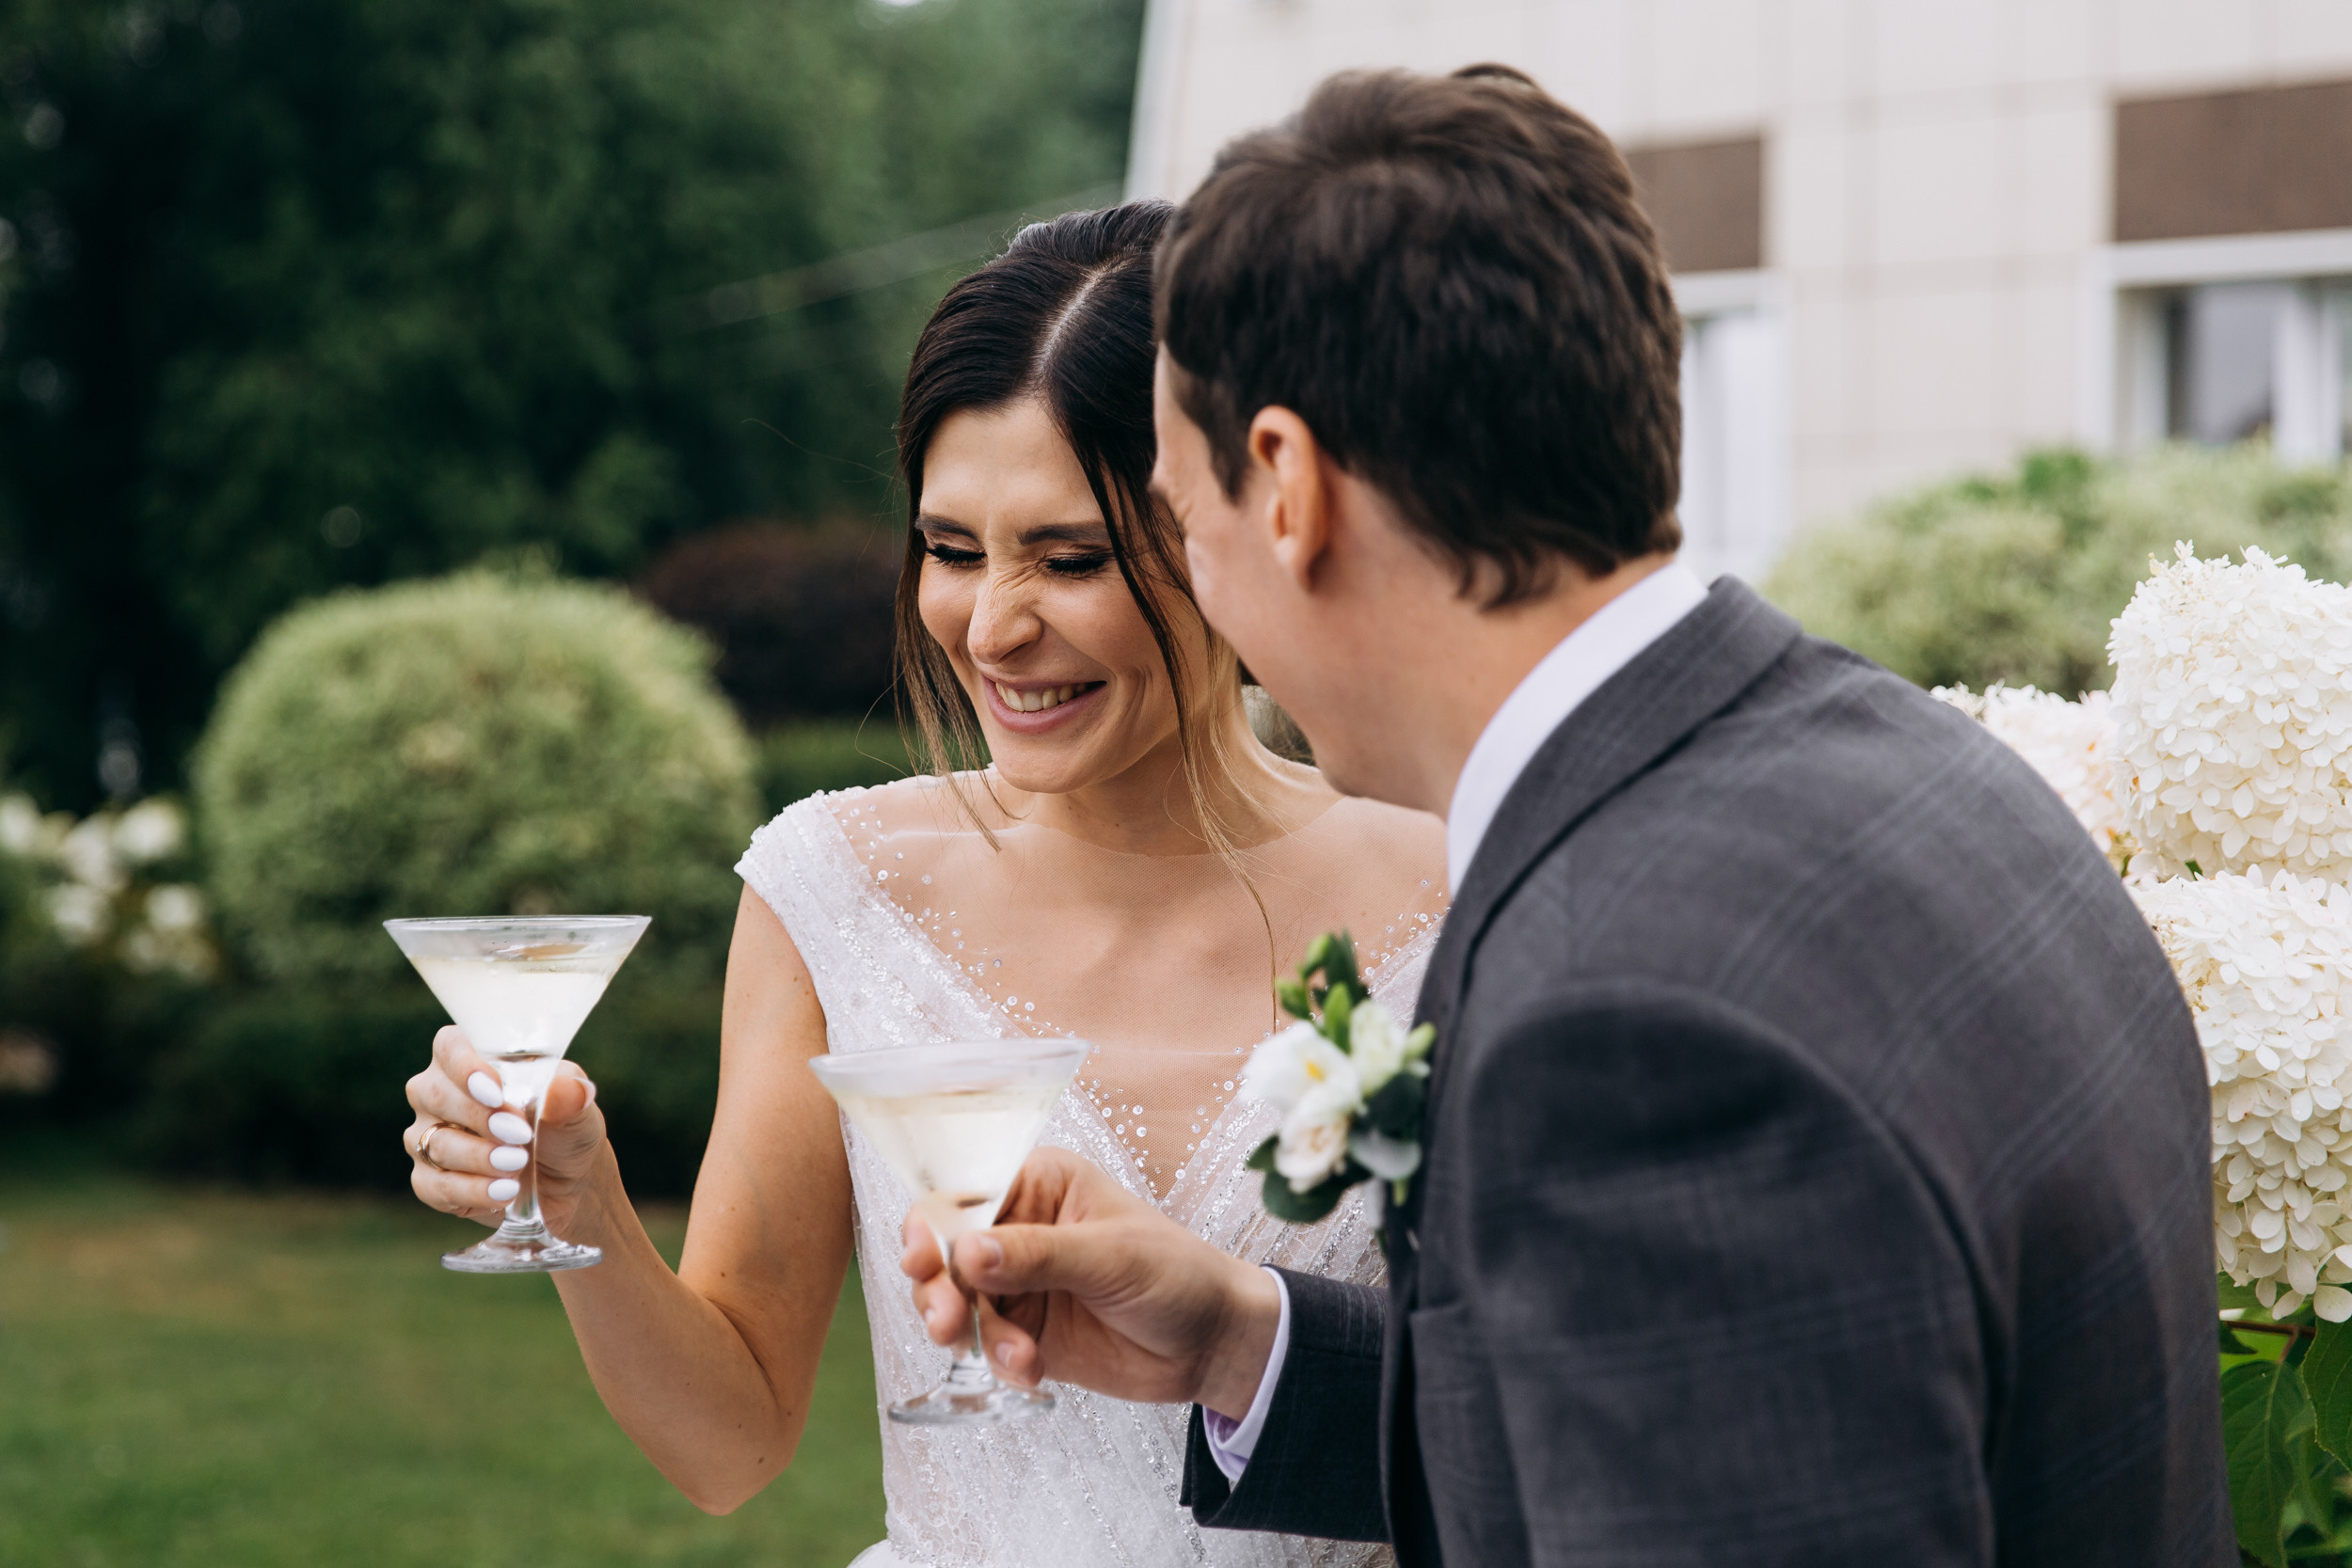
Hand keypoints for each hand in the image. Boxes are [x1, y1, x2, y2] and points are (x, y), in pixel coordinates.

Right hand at [402, 1025, 605, 1232]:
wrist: (568, 1180)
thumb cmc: (563, 1127)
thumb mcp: (575, 1107)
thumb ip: (569, 1093)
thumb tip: (572, 1090)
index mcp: (470, 1060)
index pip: (449, 1046)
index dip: (465, 1066)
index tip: (495, 1092)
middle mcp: (438, 1095)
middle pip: (435, 1095)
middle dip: (478, 1117)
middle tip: (520, 1134)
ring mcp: (427, 1138)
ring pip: (437, 1143)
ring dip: (480, 1156)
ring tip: (519, 1163)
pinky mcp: (430, 1181)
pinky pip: (435, 1186)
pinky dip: (472, 1191)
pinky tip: (504, 1192)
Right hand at [902, 1147, 1282, 1415]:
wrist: (1212, 1343)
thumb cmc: (1177, 1273)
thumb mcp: (1111, 1256)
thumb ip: (1038, 1254)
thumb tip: (968, 1252)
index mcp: (1039, 1184)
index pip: (964, 1193)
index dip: (931, 1225)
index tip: (921, 1258)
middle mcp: (1018, 1229)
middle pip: (945, 1252)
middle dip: (940, 1289)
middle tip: (947, 1322)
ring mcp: (1017, 1284)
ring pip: (956, 1303)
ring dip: (969, 1332)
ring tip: (1011, 1354)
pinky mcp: (1023, 1332)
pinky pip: (984, 1344)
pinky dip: (998, 1361)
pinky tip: (1030, 1369)